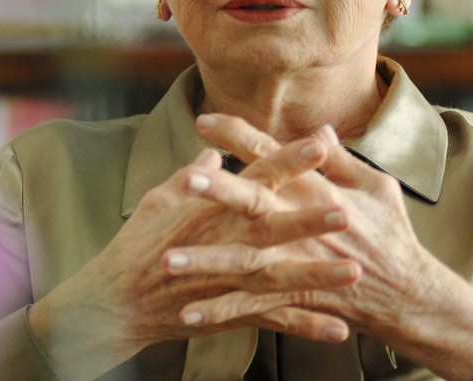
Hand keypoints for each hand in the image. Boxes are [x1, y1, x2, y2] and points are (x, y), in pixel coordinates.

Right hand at [28, 137, 357, 380]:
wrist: (118, 299)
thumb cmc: (138, 244)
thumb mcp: (161, 198)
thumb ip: (193, 174)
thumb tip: (214, 151)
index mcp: (210, 209)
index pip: (254, 178)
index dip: (287, 161)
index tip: (320, 143)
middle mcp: (222, 243)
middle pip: (271, 229)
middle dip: (308, 220)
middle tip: (346, 211)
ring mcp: (226, 281)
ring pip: (278, 277)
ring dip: (316, 275)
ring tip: (353, 272)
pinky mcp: (228, 312)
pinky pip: (272, 321)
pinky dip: (304, 326)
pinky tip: (339, 330)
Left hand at [170, 114, 472, 380]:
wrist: (411, 296)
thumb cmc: (392, 235)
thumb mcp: (375, 188)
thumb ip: (341, 159)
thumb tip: (320, 128)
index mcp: (319, 191)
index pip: (273, 155)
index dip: (239, 136)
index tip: (203, 120)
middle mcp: (304, 225)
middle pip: (255, 201)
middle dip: (219, 189)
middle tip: (185, 177)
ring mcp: (298, 264)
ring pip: (244, 260)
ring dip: (205, 260)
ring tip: (168, 259)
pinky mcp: (295, 298)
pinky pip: (252, 307)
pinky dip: (220, 312)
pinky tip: (186, 315)